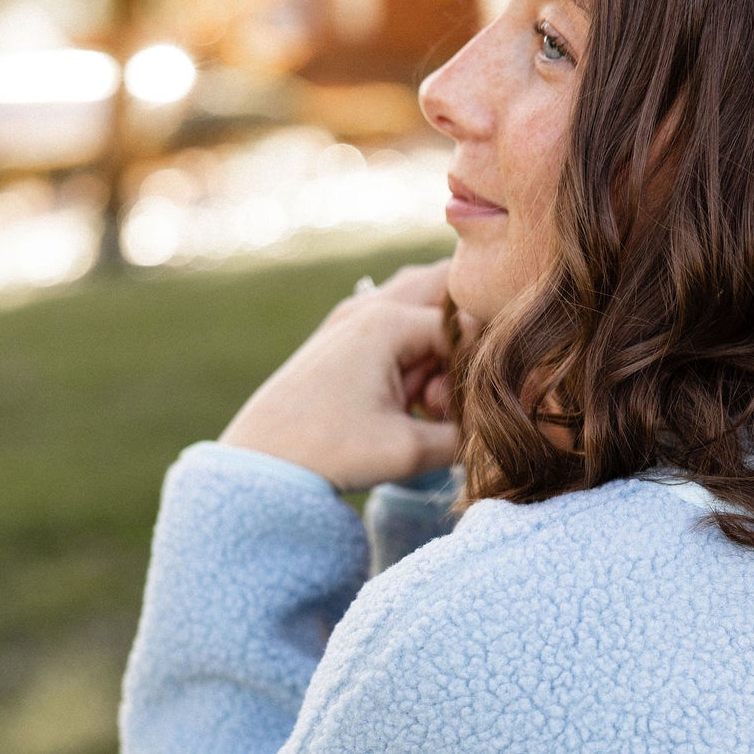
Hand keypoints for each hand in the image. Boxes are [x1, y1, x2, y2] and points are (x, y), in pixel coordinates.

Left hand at [219, 261, 459, 492]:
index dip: (473, 370)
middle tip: (451, 389)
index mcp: (386, 322)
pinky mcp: (340, 338)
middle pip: (443, 289)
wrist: (259, 464)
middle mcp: (368, 306)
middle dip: (462, 337)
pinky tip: (405, 397)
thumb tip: (494, 429)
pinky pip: (394, 325)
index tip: (454, 412)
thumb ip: (463, 437)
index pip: (464, 325)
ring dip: (435, 344)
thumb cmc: (329, 453)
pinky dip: (411, 352)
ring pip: (419, 305)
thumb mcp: (408, 452)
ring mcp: (350, 317)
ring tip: (424, 398)